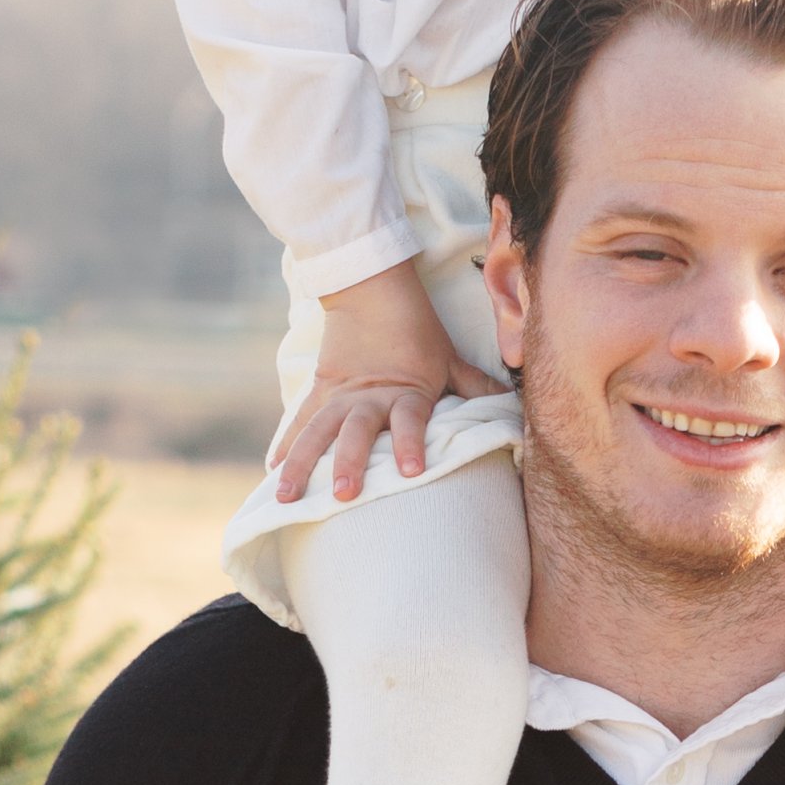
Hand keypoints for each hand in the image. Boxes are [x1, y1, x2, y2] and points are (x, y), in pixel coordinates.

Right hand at [270, 261, 506, 506]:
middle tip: (343, 494)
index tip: (410, 471)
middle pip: (357, 432)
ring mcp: (339, 395)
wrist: (370, 288)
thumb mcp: (449, 359)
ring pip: (317, 432)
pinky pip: (299, 421)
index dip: (410, 444)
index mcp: (406, 392)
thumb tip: (512, 408)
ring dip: (303, 464)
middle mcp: (369, 398)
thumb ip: (474, 389)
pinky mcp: (319, 390)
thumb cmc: (417, 330)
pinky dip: (285, 445)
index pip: (410, 421)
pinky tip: (273, 471)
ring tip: (288, 496)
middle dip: (349, 463)